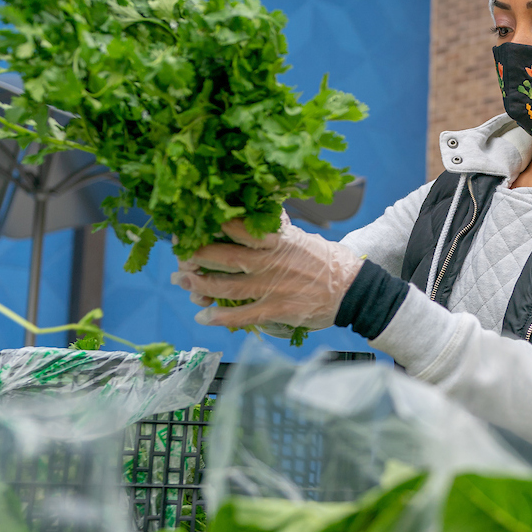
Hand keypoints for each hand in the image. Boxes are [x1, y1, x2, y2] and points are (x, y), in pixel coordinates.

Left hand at [171, 216, 362, 329]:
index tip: (195, 222)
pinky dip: (220, 318)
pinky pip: (242, 316)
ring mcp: (272, 287)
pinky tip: (203, 317)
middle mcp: (271, 262)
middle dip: (197, 256)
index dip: (214, 226)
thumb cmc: (328, 261)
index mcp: (278, 240)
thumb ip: (279, 230)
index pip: (241, 227)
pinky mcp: (276, 310)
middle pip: (225, 257)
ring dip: (200, 286)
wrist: (353, 290)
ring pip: (227, 287)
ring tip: (182, 283)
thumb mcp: (303, 237)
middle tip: (179, 255)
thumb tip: (262, 214)